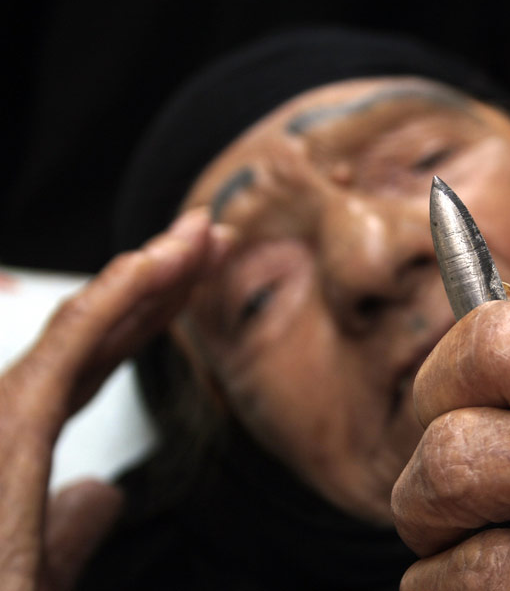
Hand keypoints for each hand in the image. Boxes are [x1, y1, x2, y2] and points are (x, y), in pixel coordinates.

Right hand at [0, 208, 233, 590]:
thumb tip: (102, 495)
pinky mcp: (14, 420)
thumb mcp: (40, 568)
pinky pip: (72, 345)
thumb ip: (73, 525)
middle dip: (160, 277)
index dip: (150, 311)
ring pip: (91, 323)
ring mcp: (10, 414)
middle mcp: (16, 415)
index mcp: (25, 439)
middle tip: (208, 234)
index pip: (100, 357)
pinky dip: (113, 298)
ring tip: (198, 233)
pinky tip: (153, 264)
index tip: (195, 277)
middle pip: (102, 329)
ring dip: (150, 271)